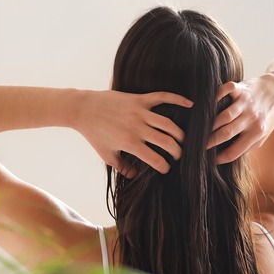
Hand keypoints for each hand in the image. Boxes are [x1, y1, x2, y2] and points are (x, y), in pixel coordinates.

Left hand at [77, 90, 192, 176]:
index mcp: (129, 143)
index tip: (166, 169)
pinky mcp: (139, 99)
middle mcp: (137, 128)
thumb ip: (122, 167)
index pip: (155, 159)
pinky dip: (178, 99)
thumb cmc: (94, 133)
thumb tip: (135, 176)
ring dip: (180, 134)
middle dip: (177, 152)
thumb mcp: (106, 154)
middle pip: (167, 142)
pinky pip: (162, 97)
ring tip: (183, 140)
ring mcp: (139, 112)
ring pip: (168, 124)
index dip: (164, 167)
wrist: (83, 109)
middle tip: (179, 156)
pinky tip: (190, 104)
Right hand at [207, 74, 273, 163]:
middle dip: (209, 142)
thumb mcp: (263, 135)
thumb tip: (226, 156)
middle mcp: (251, 119)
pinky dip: (215, 96)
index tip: (209, 161)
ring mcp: (246, 103)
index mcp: (257, 133)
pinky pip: (225, 91)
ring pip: (223, 116)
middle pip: (226, 134)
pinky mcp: (241, 88)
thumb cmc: (269, 115)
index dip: (220, 158)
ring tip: (198, 130)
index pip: (234, 151)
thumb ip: (248, 145)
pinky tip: (206, 105)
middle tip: (197, 146)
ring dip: (209, 124)